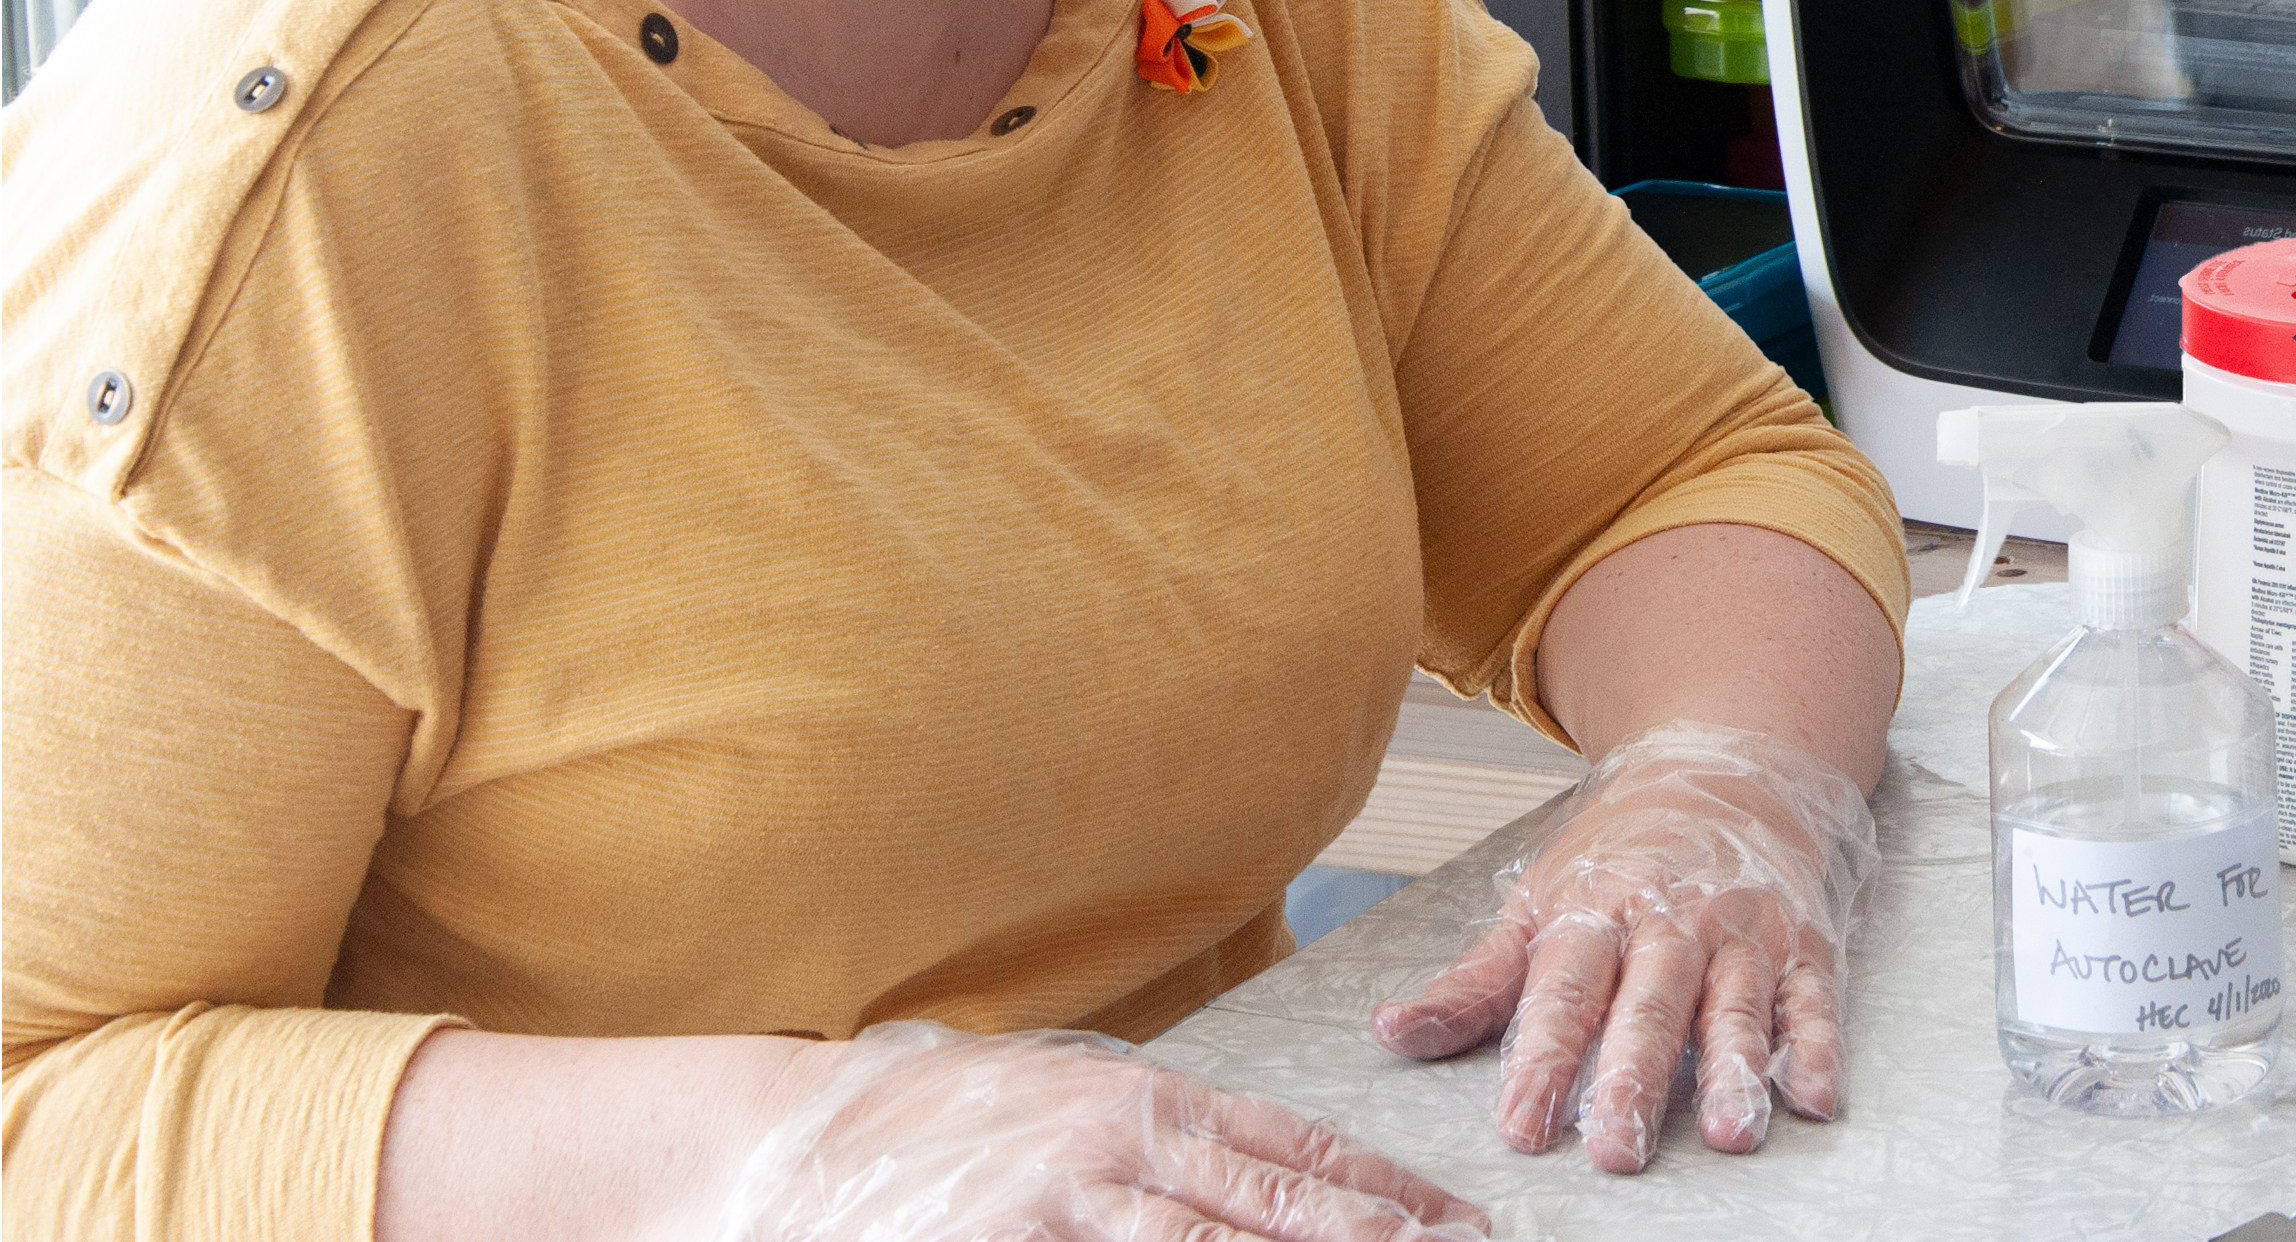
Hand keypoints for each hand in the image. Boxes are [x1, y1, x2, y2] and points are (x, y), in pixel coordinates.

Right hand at [716, 1021, 1487, 1241]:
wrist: (795, 1145)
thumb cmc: (950, 1123)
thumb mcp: (1074, 1105)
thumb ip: (1173, 1144)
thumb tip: (1283, 1184)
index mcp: (1145, 1104)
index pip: (1299, 1152)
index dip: (1391, 1193)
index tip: (1466, 1224)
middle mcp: (1118, 1153)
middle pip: (1279, 1214)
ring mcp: (1061, 1215)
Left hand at [1370, 720, 1877, 1173]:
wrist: (1729, 769)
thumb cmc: (1622, 854)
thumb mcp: (1539, 901)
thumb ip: (1474, 981)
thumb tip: (1390, 1034)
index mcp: (1596, 909)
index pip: (1564, 992)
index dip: (1542, 1060)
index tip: (1522, 1126)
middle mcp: (1672, 920)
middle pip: (1650, 1005)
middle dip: (1634, 1077)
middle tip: (1617, 1150)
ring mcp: (1742, 932)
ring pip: (1736, 1007)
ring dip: (1734, 1071)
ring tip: (1728, 1133)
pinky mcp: (1802, 944)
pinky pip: (1812, 1000)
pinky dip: (1817, 1048)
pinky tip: (1815, 1096)